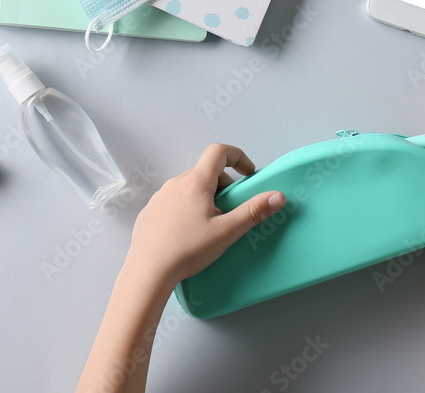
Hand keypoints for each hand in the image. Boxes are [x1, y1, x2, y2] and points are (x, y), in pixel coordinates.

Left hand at [125, 143, 285, 290]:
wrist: (147, 273)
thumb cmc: (188, 250)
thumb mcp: (227, 232)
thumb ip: (254, 212)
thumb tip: (278, 196)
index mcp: (195, 182)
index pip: (219, 152)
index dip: (238, 157)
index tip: (249, 174)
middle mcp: (175, 183)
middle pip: (205, 171)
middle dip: (224, 184)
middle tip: (231, 209)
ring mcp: (159, 197)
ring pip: (189, 187)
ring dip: (205, 196)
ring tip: (210, 224)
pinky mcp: (149, 212)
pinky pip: (174, 201)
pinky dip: (187, 208)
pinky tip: (188, 233)